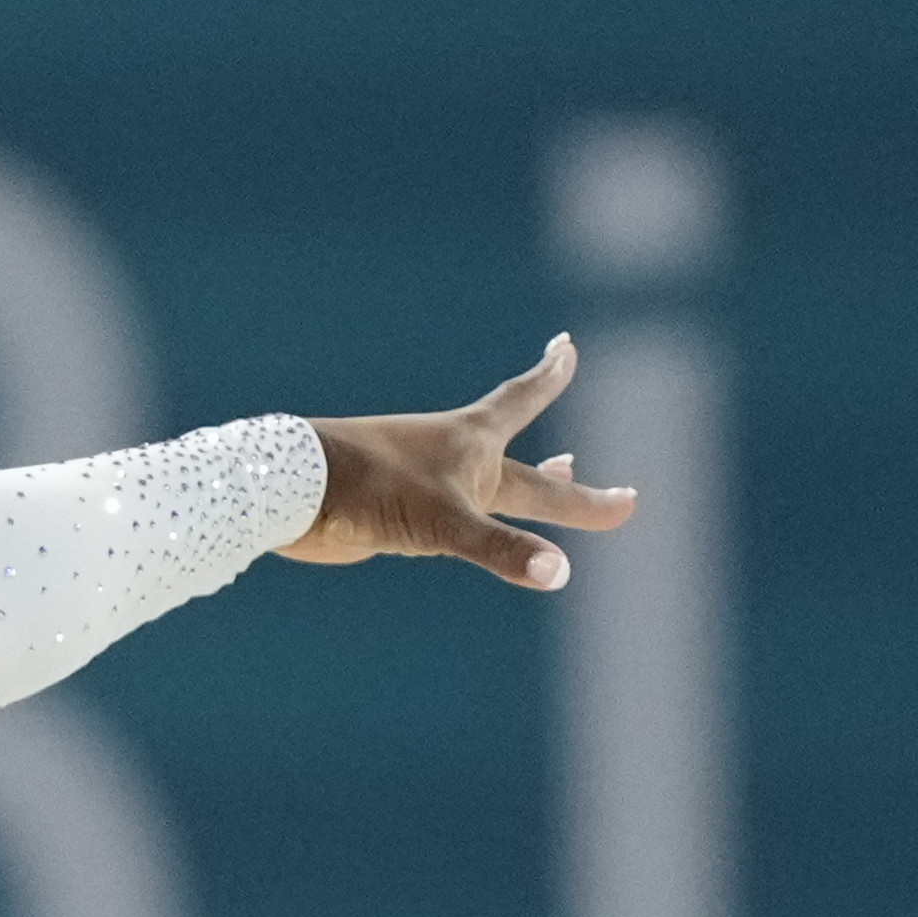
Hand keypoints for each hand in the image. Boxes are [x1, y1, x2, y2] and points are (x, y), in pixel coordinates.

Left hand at [275, 332, 646, 588]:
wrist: (294, 496)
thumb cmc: (369, 490)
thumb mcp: (443, 523)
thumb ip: (502, 548)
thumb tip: (559, 572)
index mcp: (471, 442)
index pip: (523, 400)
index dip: (549, 375)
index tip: (566, 344)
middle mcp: (455, 458)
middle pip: (527, 467)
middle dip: (572, 477)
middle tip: (623, 488)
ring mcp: (427, 485)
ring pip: (491, 483)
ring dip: (528, 479)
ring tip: (565, 463)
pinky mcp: (401, 515)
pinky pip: (454, 517)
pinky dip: (478, 516)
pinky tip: (472, 520)